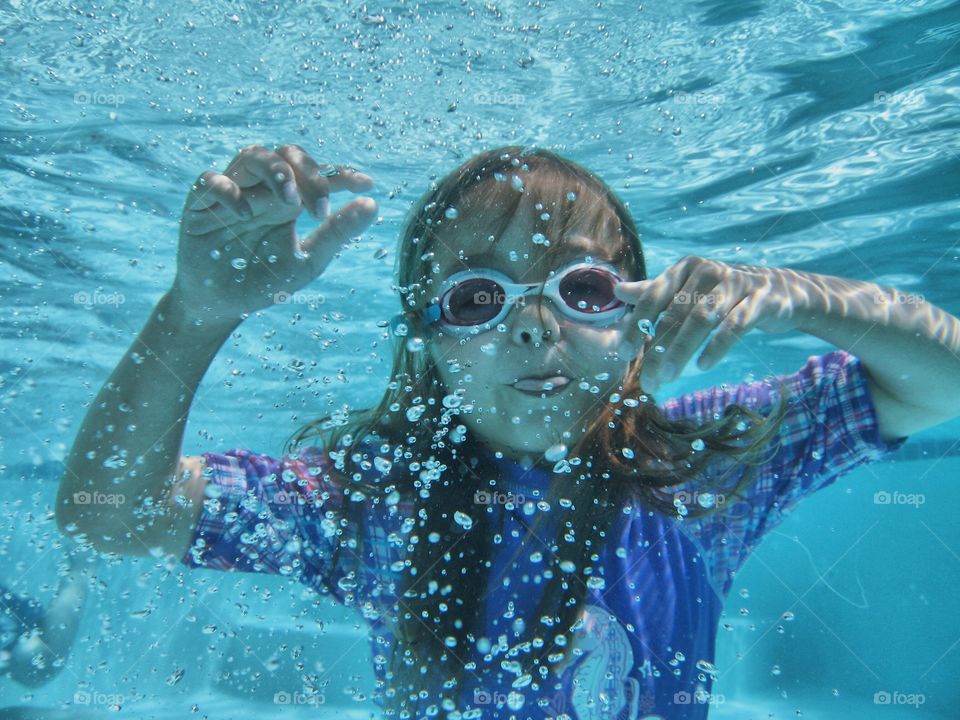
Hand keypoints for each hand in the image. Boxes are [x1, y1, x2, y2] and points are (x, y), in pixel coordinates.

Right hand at [171, 144, 376, 325]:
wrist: (223, 307)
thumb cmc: (265, 281)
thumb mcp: (307, 261)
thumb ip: (336, 234)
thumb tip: (372, 205)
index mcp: (290, 201)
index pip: (318, 174)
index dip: (342, 174)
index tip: (367, 184)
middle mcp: (263, 189)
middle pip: (287, 155)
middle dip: (309, 173)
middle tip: (320, 207)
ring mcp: (232, 192)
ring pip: (252, 156)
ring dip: (276, 172)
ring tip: (291, 199)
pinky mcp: (200, 203)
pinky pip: (210, 180)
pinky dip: (229, 191)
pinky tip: (245, 214)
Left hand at [612, 256, 802, 389]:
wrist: (779, 291)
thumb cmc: (723, 294)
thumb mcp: (687, 290)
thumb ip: (653, 292)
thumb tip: (617, 291)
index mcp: (684, 269)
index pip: (652, 297)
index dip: (636, 325)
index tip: (624, 354)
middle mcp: (706, 271)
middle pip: (675, 314)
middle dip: (657, 351)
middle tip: (648, 381)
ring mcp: (734, 283)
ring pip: (701, 320)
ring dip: (681, 351)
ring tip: (667, 378)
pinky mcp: (759, 299)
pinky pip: (735, 324)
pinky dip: (717, 346)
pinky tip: (702, 366)